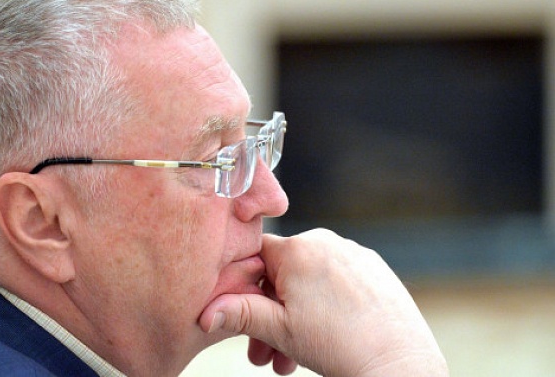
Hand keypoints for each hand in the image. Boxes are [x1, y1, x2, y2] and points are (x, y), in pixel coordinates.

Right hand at [199, 229, 447, 376]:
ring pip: (310, 279)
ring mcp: (352, 252)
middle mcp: (325, 241)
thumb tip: (204, 313)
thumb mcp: (279, 330)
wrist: (397, 361)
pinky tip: (327, 332)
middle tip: (266, 353)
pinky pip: (337, 278)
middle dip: (271, 313)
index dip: (247, 286)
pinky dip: (326, 302)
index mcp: (297, 249)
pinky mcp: (372, 267)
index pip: (257, 255)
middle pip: (283, 273)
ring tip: (294, 355)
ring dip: (296, 314)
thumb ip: (238, 314)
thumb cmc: (336, 344)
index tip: (247, 316)